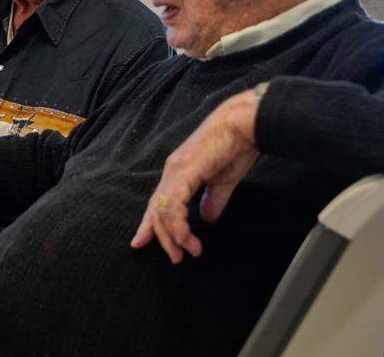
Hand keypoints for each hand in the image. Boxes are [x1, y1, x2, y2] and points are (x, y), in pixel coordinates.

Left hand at [130, 89, 261, 263]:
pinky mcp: (184, 172)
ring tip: (187, 253)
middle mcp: (171, 172)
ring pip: (162, 210)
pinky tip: (187, 238)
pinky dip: (178, 225)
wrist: (242, 125)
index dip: (149, 224)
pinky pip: (173, 205)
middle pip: (156, 210)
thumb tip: (208, 218)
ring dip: (173, 236)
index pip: (158, 202)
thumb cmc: (235, 148)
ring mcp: (175, 171)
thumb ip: (213, 200)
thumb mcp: (222, 182)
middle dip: (162, 237)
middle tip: (175, 258)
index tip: (141, 242)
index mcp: (178, 173)